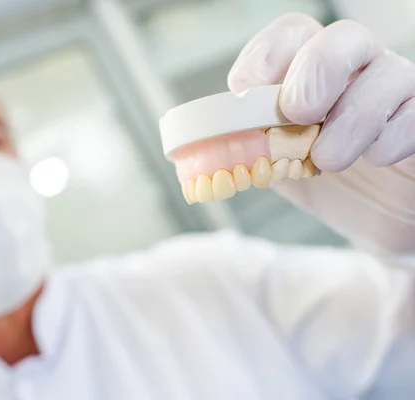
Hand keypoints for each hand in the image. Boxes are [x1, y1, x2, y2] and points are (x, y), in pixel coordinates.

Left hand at [228, 13, 414, 255]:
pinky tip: (374, 160)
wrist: (376, 218)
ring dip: (352, 119)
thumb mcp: (271, 164)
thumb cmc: (321, 181)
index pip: (291, 35)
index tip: (248, 91)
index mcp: (309, 72)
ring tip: (328, 159)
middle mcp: (356, 70)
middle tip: (297, 113)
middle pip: (344, 37)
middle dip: (315, 71)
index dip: (268, 56)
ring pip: (389, 73)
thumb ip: (243, 150)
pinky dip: (391, 137)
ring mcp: (397, 91)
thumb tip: (193, 159)